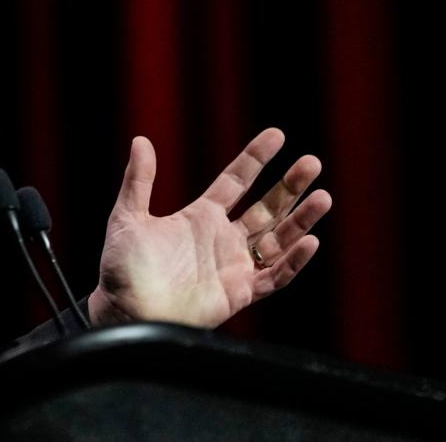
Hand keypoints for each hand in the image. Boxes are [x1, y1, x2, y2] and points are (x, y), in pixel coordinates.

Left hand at [87, 128, 331, 327]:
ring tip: (323, 197)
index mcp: (199, 217)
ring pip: (277, 239)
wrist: (123, 310)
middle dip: (289, 186)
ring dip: (300, 220)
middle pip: (265, 207)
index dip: (256, 158)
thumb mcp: (127, 216)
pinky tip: (309, 242)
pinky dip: (292, 261)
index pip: (236, 181)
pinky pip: (273, 276)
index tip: (278, 135)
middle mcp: (222, 238)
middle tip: (312, 163)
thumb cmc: (122, 267)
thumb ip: (138, 180)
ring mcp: (233, 266)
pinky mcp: (239, 293)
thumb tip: (140, 140)